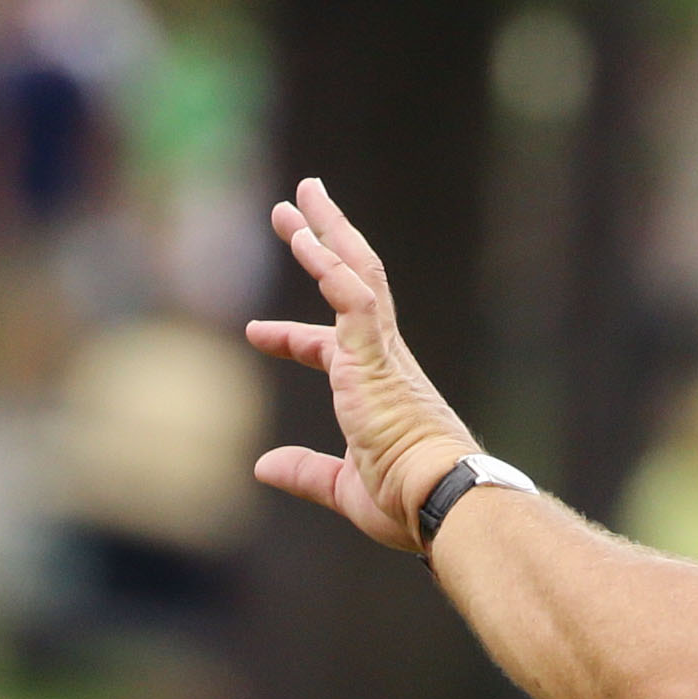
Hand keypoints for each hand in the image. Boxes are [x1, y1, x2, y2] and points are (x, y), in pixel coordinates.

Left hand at [245, 177, 483, 551]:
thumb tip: (263, 466)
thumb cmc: (408, 501)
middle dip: (324, 242)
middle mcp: (385, 361)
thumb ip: (305, 473)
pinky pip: (352, 295)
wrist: (441, 500)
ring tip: (297, 197)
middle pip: (352, 283)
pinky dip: (328, 263)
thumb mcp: (344, 488)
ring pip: (354, 273)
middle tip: (296, 207)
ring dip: (324, 232)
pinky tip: (304, 236)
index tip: (256, 332)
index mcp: (379, 390)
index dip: (293, 337)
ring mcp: (382, 354)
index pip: (332, 347)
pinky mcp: (378, 354)